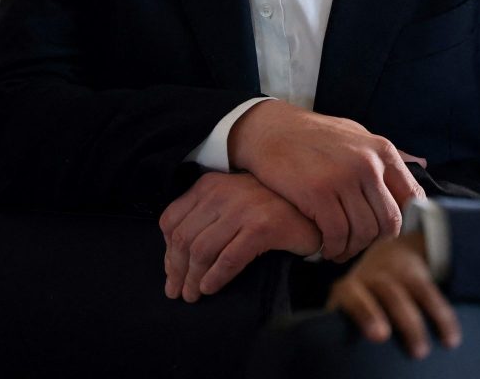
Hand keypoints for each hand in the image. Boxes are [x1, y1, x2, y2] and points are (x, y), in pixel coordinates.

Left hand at [159, 172, 319, 301]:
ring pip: (202, 250)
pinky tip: (211, 288)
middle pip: (183, 238)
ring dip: (193, 279)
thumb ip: (205, 220)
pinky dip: (215, 277)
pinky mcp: (263, 227)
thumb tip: (174, 259)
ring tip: (193, 295)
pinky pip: (229, 258)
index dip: (166, 252)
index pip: (171, 219)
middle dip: (176, 271)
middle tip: (178, 293)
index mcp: (209, 185)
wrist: (312, 210)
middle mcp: (222, 192)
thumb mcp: (231, 205)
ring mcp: (243, 208)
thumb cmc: (268, 211)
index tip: (171, 274)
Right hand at [228, 100, 423, 261]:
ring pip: (364, 232)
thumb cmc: (314, 135)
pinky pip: (337, 235)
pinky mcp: (318, 193)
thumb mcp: (356, 134)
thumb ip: (387, 154)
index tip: (385, 232)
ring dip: (352, 249)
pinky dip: (333, 248)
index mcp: (382, 150)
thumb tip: (422, 164)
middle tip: (358, 245)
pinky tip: (325, 248)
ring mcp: (344, 178)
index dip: (404, 223)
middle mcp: (368, 164)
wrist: (269, 129)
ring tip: (340, 249)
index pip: (412, 198)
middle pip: (389, 222)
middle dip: (375, 242)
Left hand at [328, 234, 460, 359]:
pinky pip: (432, 294)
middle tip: (408, 347)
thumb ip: (345, 330)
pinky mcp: (419, 276)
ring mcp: (398, 274)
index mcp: (350, 289)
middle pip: (387, 291)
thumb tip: (343, 368)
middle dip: (401, 317)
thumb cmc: (363, 299)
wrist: (389, 255)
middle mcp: (374, 277)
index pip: (353, 296)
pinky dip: (443, 317)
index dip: (366, 313)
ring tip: (423, 353)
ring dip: (420, 322)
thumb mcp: (349, 307)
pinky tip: (451, 340)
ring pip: (412, 292)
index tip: (381, 335)